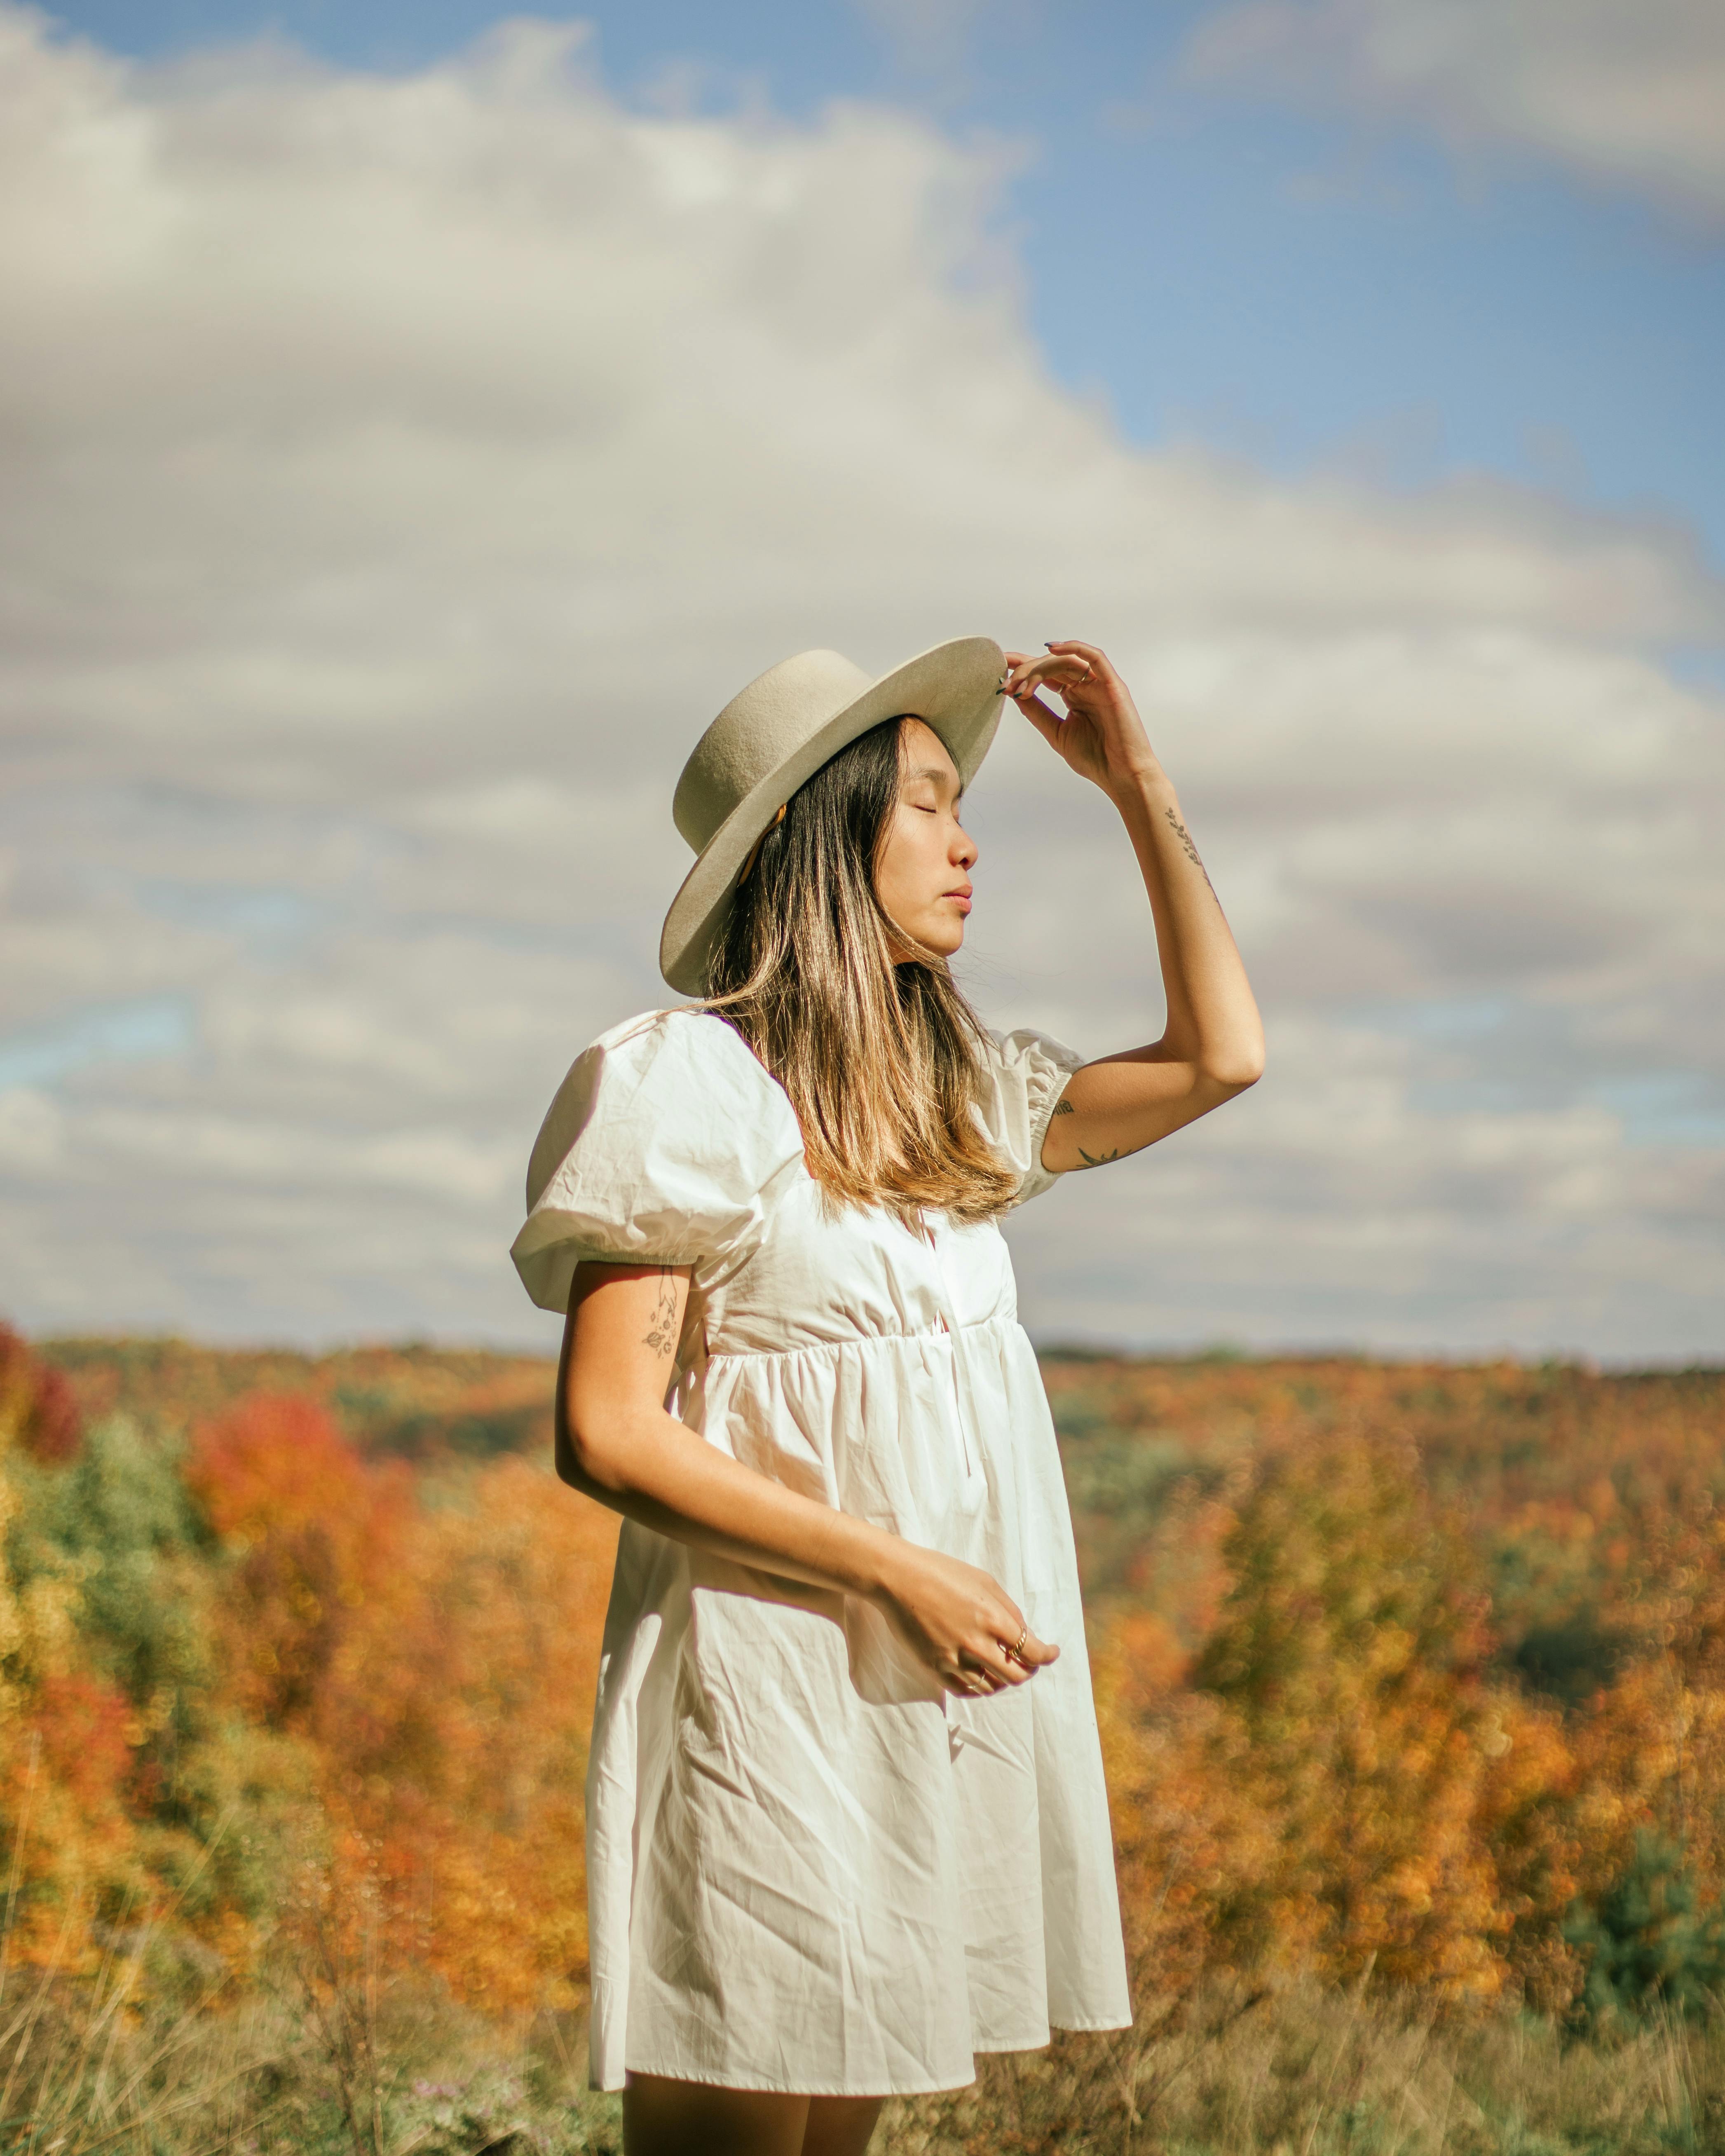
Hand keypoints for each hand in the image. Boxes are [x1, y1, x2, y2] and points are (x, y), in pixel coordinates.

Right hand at [873, 1540, 1058, 1696]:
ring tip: (1001, 1665)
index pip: (1032, 1652)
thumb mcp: (984, 1581)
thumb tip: (1024, 1634)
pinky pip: (966, 1691)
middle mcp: (976, 1643)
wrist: (898, 1579)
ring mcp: (954, 1660)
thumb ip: (1008, 1610)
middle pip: (1016, 1676)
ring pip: (991, 1687)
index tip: (1052, 1653)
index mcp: (992, 1618)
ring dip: (1002, 1679)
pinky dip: (979, 1686)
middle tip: (1027, 1662)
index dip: (1047, 1656)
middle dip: (1028, 1670)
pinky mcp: (935, 1669)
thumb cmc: (942, 1573)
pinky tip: (981, 1674)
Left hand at [1002, 640, 1157, 800]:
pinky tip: (1052, 650)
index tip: (999, 666)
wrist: (1121, 776)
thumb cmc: (1095, 759)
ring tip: (1022, 683)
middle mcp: (1086, 686)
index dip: (1023, 667)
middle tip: (1008, 684)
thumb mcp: (1056, 733)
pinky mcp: (1113, 685)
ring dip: (1040, 667)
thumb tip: (1015, 693)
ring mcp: (1099, 684)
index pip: (1046, 674)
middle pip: (1052, 665)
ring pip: (1067, 661)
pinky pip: (1095, 658)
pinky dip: (1074, 648)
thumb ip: (1037, 712)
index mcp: (1074, 696)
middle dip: (1026, 671)